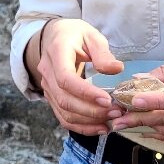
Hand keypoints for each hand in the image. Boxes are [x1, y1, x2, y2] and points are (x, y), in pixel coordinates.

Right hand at [38, 18, 123, 134]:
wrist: (54, 36)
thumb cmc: (75, 35)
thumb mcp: (91, 35)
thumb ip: (102, 53)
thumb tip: (116, 69)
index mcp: (56, 52)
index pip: (65, 78)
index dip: (85, 93)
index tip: (107, 99)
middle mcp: (47, 72)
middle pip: (65, 99)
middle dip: (91, 111)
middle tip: (116, 112)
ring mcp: (47, 86)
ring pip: (64, 112)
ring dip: (88, 121)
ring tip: (112, 120)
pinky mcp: (52, 97)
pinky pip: (63, 117)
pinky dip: (81, 127)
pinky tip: (100, 128)